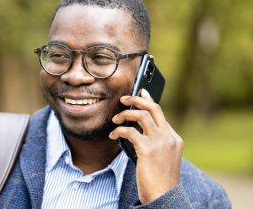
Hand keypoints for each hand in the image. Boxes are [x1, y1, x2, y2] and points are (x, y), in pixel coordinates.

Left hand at [109, 89, 183, 203]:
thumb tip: (135, 129)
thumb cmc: (159, 180)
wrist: (163, 197)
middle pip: (154, 107)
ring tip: (115, 119)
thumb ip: (155, 142)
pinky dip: (118, 130)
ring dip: (125, 114)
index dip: (149, 101)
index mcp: (174, 139)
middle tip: (124, 98)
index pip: (160, 113)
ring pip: (141, 115)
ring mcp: (160, 142)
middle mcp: (169, 137)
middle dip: (137, 99)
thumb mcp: (162, 157)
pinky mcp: (148, 149)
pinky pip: (129, 131)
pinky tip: (113, 135)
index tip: (141, 92)